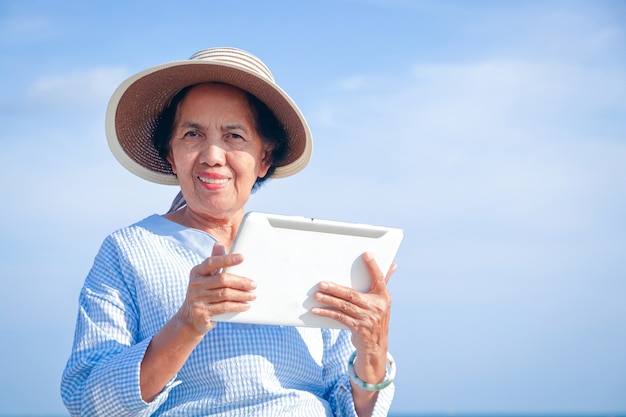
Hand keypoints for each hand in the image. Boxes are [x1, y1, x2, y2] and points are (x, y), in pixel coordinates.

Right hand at [175, 243, 255, 334]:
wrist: (190, 319)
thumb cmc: (203, 294)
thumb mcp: (205, 278)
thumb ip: (214, 262)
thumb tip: (219, 244)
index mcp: (196, 272)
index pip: (212, 262)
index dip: (227, 259)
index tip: (242, 257)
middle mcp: (194, 284)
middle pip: (222, 280)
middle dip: (241, 282)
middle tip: (254, 284)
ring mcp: (196, 299)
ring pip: (225, 294)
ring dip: (242, 295)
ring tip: (253, 295)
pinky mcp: (201, 313)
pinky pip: (224, 307)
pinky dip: (237, 306)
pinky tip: (246, 305)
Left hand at [312, 252, 396, 382]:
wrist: (376, 345)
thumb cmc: (377, 317)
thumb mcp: (382, 301)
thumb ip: (384, 282)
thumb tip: (393, 265)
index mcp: (384, 297)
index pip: (379, 278)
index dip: (373, 266)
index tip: (366, 254)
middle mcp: (377, 307)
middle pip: (353, 295)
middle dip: (336, 288)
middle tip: (322, 283)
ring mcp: (367, 318)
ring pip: (344, 306)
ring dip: (329, 300)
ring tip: (317, 294)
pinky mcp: (358, 328)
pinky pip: (340, 318)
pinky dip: (328, 313)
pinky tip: (317, 310)